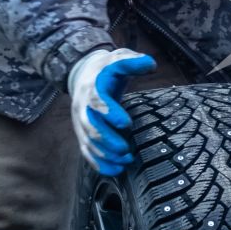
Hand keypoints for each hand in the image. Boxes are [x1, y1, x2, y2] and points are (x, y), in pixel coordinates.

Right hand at [68, 48, 157, 174]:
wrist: (83, 75)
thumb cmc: (106, 68)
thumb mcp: (119, 58)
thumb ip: (132, 61)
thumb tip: (150, 64)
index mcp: (92, 88)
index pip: (97, 101)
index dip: (110, 112)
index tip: (126, 123)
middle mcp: (83, 107)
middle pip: (90, 126)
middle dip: (107, 140)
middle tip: (126, 150)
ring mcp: (80, 122)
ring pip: (88, 141)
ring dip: (105, 154)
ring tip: (126, 161)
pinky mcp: (82, 133)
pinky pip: (87, 150)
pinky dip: (98, 163)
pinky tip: (115, 171)